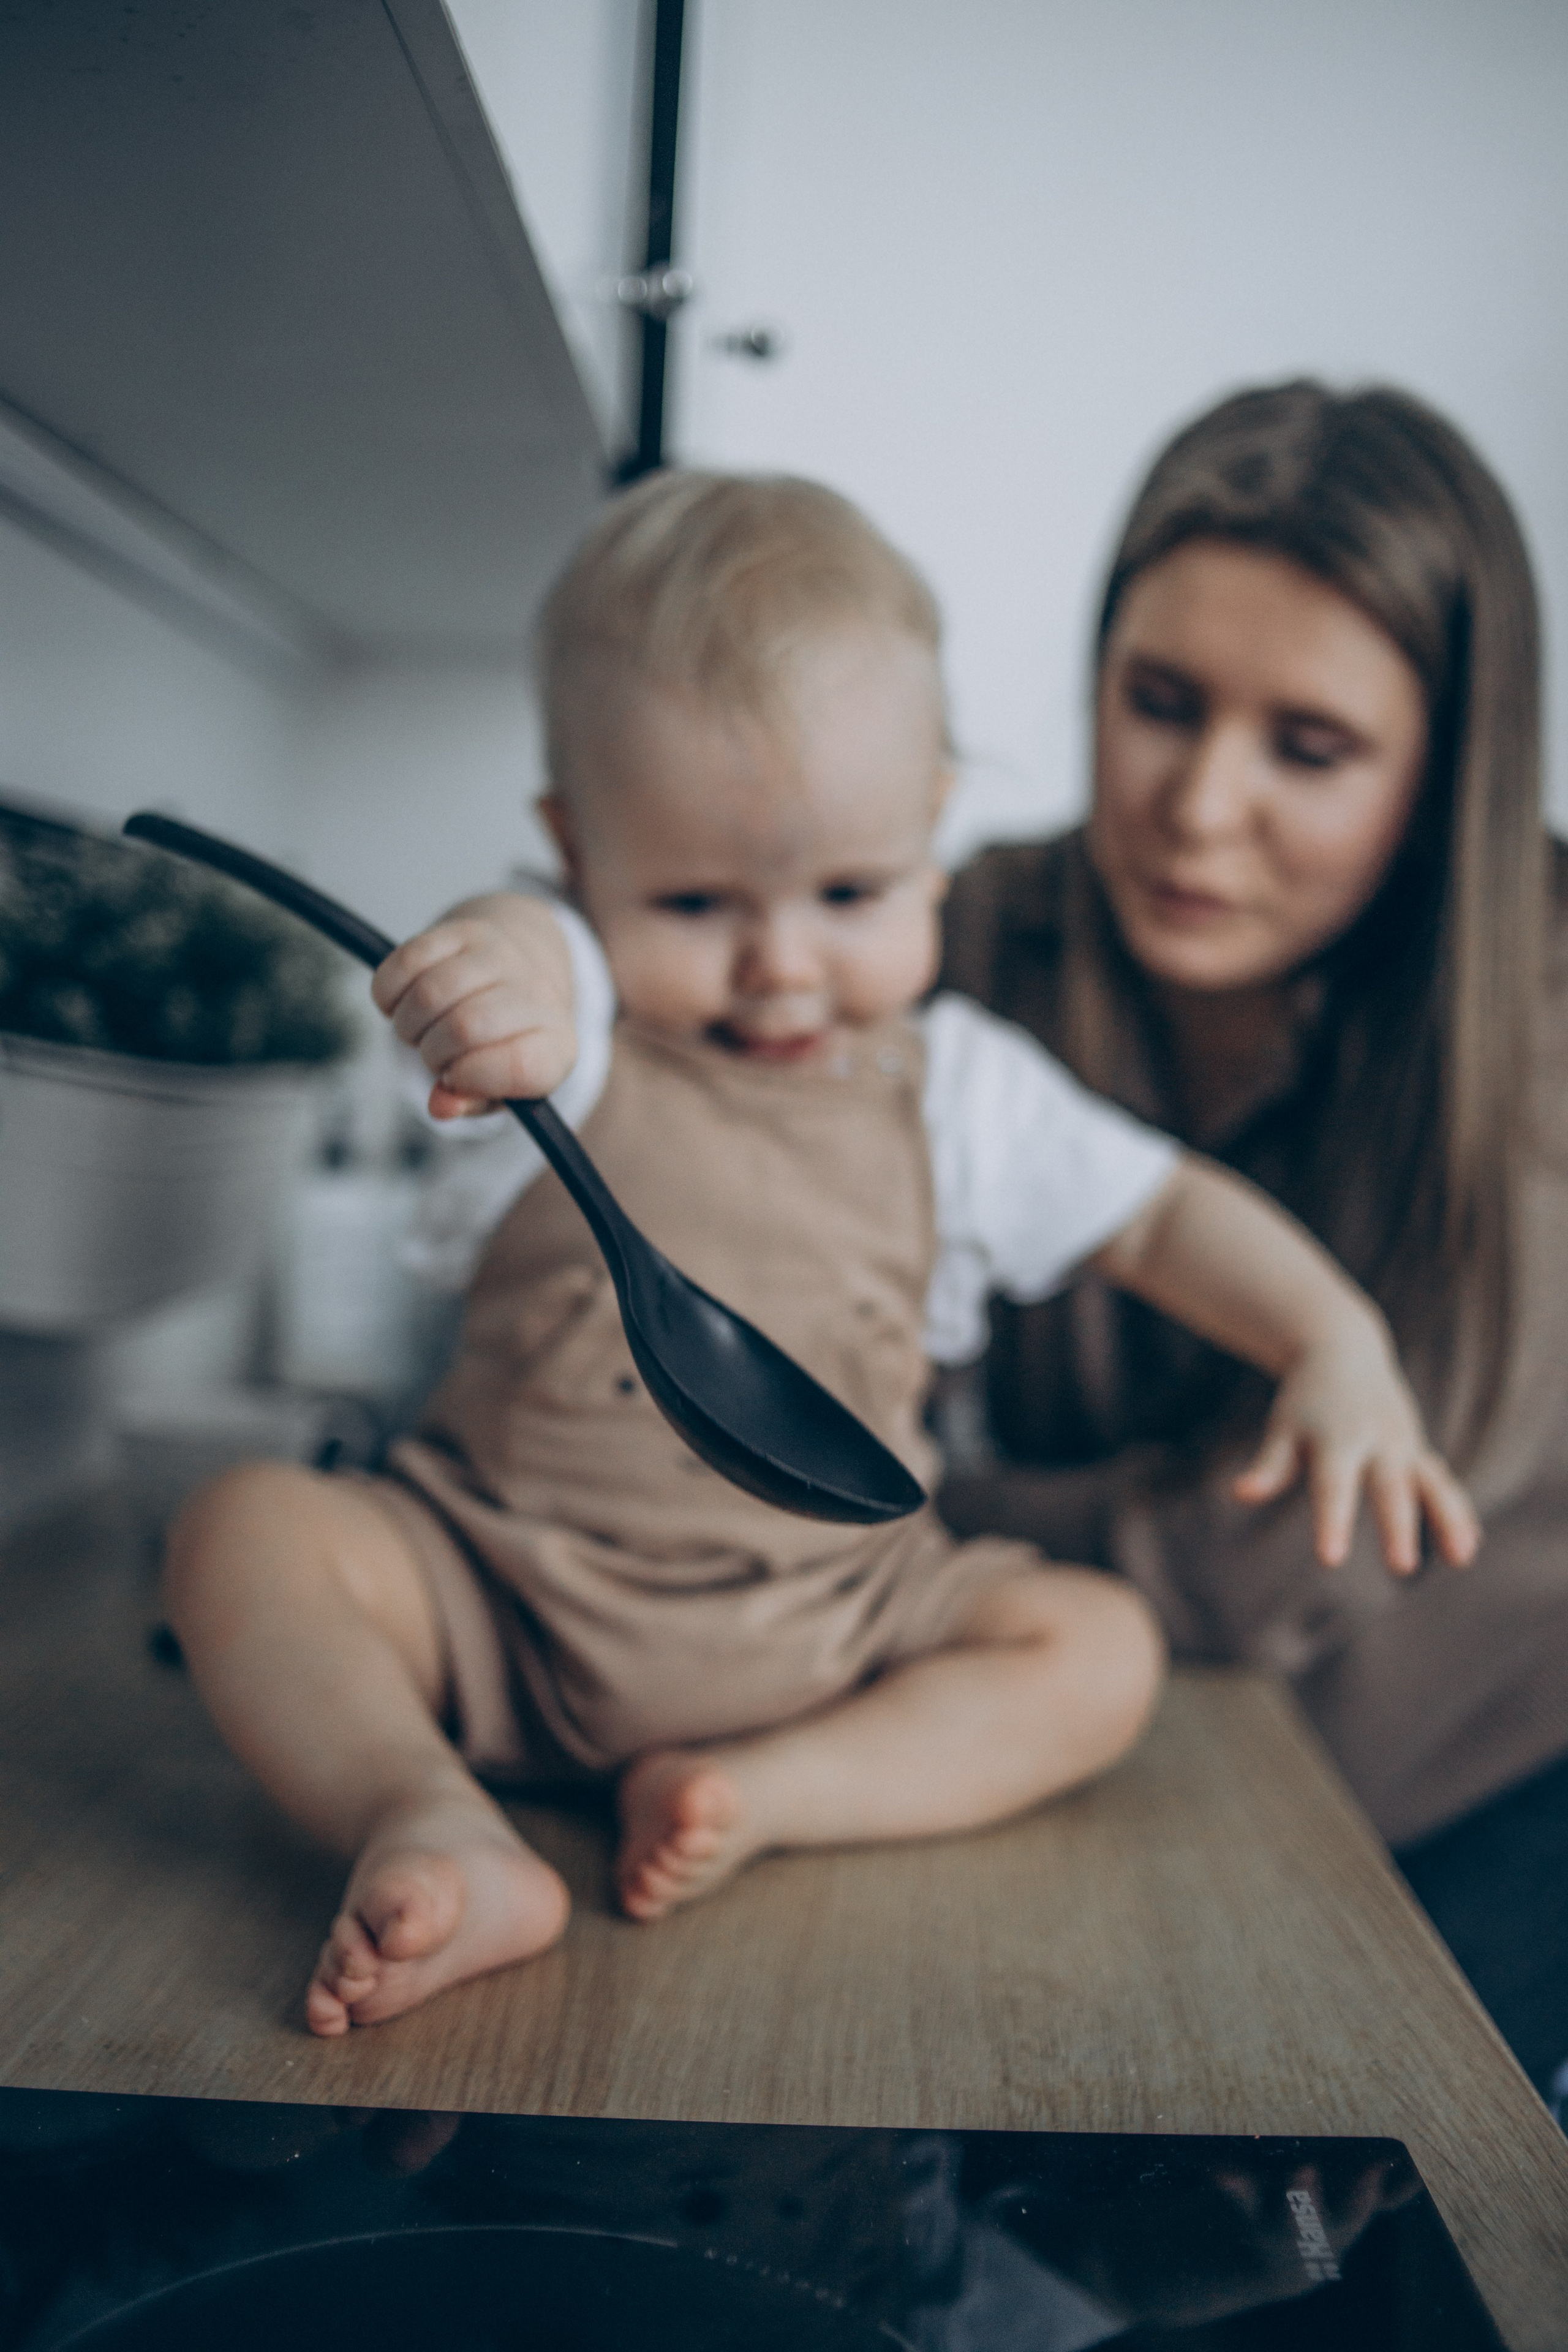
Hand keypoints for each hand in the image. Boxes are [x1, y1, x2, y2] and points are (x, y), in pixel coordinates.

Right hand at [370, 894, 576, 1118]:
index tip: (454, 1078)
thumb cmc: (505, 1042)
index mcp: (555, 1045)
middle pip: (464, 1027)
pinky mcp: (462, 929)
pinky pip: (406, 961)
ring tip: (420, 1030)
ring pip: (429, 993)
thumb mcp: (502, 1086)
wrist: (524, 965)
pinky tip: (401, 1003)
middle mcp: (536, 993)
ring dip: (408, 1024)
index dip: (471, 1079)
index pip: (518, 1066)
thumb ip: (472, 1103)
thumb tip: (439, 1107)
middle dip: (433, 1053)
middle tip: (435, 1055)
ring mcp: (499, 955)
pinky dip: (389, 993)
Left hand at [1232, 1314, 1479, 1573]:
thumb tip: (1241, 1494)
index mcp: (1337, 1438)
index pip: (1333, 1486)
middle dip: (1397, 1527)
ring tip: (1461, 1558)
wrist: (1344, 1349)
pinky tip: (1466, 1548)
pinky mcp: (1418, 1451)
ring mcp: (1403, 1445)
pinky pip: (1441, 1484)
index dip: (1333, 1521)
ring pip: (1430, 1484)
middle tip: (1402, 1567)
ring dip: (1447, 1519)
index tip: (1331, 1559)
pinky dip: (1456, 1512)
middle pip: (1388, 1488)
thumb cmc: (1306, 1399)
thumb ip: (1269, 1464)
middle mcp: (1377, 1441)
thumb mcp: (1284, 1426)